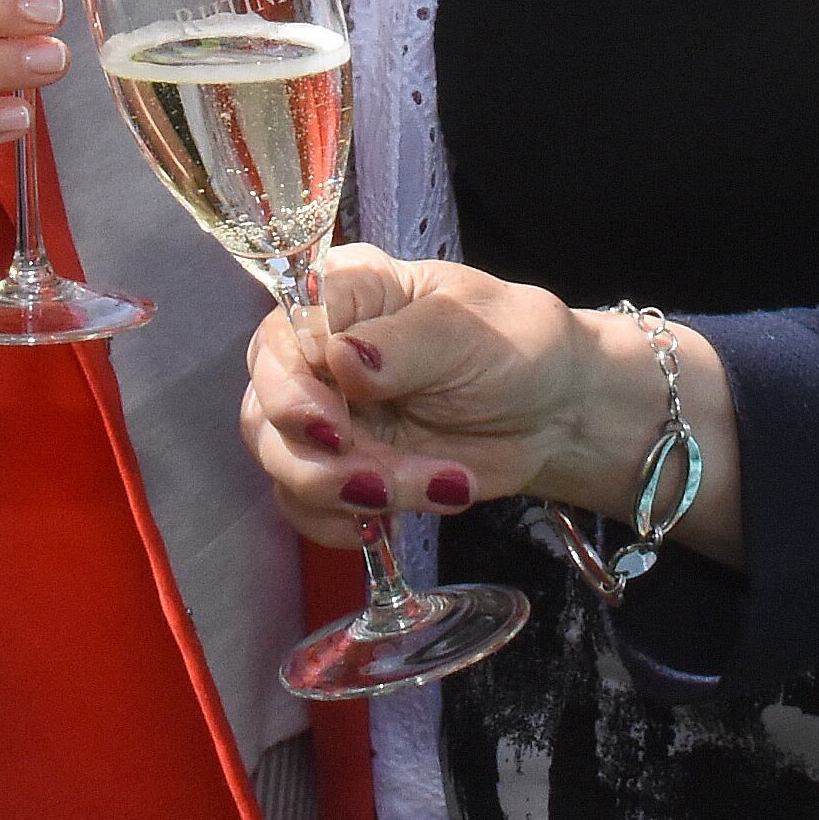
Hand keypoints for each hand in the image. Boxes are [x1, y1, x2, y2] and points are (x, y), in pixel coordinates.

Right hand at [240, 248, 618, 539]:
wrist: (554, 414)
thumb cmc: (517, 348)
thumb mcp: (472, 333)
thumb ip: (407, 343)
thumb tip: (344, 357)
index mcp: (347, 295)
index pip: (278, 334)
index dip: (289, 388)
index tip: (332, 430)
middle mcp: (319, 352)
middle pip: (264, 410)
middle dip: (321, 461)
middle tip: (385, 481)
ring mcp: (325, 415)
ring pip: (282, 465)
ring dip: (349, 495)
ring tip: (432, 488)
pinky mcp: (341, 469)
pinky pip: (304, 506)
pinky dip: (344, 525)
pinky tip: (393, 522)